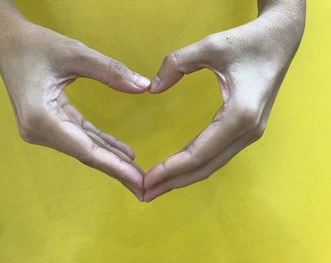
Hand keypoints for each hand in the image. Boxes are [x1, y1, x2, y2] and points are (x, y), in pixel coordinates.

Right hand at [0, 20, 149, 199]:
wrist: (8, 41)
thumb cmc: (36, 44)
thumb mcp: (75, 53)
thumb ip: (110, 71)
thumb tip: (143, 86)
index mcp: (41, 117)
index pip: (86, 150)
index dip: (114, 166)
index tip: (138, 181)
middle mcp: (39, 130)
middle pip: (87, 154)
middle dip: (117, 170)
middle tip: (143, 187)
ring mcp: (43, 129)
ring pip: (86, 148)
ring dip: (112, 159)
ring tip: (138, 174)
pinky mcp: (50, 123)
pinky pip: (82, 137)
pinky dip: (103, 144)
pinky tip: (123, 153)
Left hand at [143, 8, 304, 200]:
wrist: (280, 41)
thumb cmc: (248, 43)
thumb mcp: (210, 45)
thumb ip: (176, 63)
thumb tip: (152, 88)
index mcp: (239, 115)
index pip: (199, 153)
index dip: (171, 169)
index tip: (147, 179)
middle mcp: (247, 131)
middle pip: (205, 167)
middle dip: (174, 182)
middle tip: (144, 193)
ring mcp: (249, 133)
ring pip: (212, 165)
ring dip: (184, 178)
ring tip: (157, 186)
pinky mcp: (246, 131)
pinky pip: (217, 155)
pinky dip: (195, 166)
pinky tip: (178, 169)